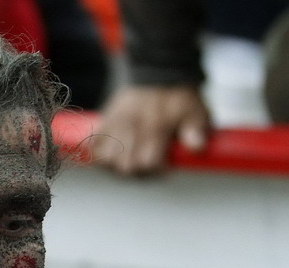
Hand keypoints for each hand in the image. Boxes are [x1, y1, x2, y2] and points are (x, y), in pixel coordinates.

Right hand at [93, 85, 209, 174]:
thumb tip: (195, 147)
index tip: (164, 165)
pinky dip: (100, 153)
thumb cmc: (178, 99)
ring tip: (131, 159)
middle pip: (125, 166)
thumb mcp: (196, 110)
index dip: (157, 170)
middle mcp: (132, 126)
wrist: (156, 72)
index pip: (147, 162)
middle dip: (138, 171)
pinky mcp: (105, 121)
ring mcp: (115, 124)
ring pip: (107, 159)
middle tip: (148, 162)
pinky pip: (93, 145)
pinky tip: (114, 153)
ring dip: (118, 164)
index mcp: (155, 126)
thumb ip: (197, 129)